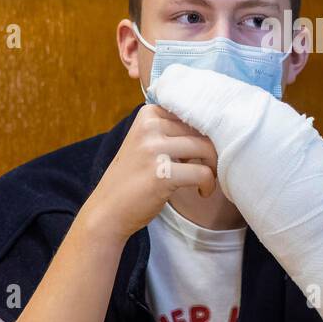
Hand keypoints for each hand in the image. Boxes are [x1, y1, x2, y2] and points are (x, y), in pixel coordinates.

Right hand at [78, 104, 217, 242]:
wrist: (107, 211)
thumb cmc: (133, 178)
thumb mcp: (147, 144)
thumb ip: (172, 131)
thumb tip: (215, 127)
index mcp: (147, 115)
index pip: (193, 110)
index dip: (207, 130)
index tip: (203, 149)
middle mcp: (149, 127)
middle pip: (203, 129)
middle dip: (212, 150)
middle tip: (208, 168)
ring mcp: (153, 149)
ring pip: (206, 148)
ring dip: (213, 167)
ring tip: (206, 181)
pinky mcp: (161, 174)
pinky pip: (203, 173)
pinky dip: (208, 184)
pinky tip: (202, 192)